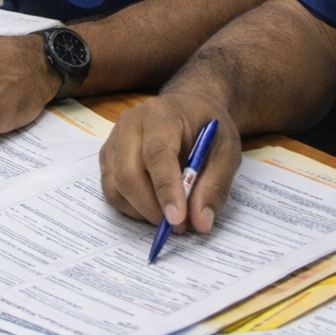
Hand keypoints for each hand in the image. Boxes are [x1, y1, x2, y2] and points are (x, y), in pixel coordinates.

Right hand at [99, 91, 241, 233]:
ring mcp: (114, 139)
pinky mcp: (108, 156)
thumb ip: (215, 185)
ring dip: (142, 211)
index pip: (157, 153)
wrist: (188, 107)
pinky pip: (111, 190)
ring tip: (169, 217)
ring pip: (116, 186)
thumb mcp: (227, 150)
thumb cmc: (206, 126)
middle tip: (178, 226)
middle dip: (152, 208)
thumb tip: (199, 221)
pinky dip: (131, 207)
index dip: (165, 189)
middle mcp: (130, 123)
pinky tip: (153, 207)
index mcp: (161, 113)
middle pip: (129, 173)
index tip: (177, 219)